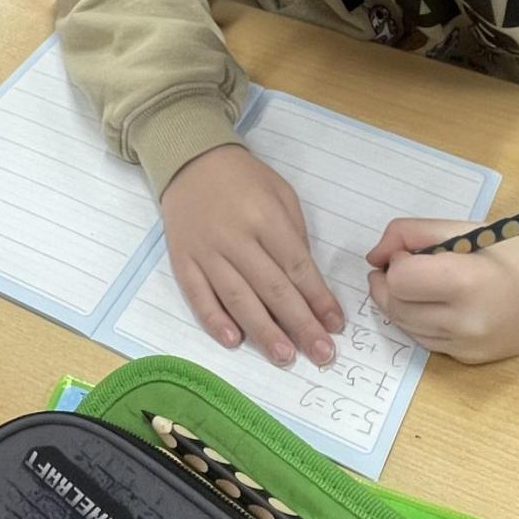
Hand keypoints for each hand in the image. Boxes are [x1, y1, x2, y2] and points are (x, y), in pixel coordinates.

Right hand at [160, 144, 344, 366]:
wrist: (190, 161)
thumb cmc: (244, 178)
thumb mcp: (280, 194)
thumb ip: (295, 236)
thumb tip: (307, 284)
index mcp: (264, 217)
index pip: (296, 267)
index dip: (318, 299)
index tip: (335, 324)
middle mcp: (235, 237)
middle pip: (272, 288)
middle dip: (300, 324)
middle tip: (322, 354)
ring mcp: (206, 251)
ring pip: (237, 298)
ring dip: (264, 331)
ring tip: (286, 357)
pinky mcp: (183, 260)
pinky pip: (198, 296)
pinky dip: (215, 321)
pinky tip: (235, 341)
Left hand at [366, 221, 518, 364]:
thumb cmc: (514, 249)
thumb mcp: (463, 227)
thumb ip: (411, 234)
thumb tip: (374, 256)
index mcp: (468, 283)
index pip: (400, 280)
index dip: (395, 262)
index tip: (408, 252)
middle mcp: (467, 322)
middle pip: (396, 307)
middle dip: (388, 285)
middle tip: (402, 266)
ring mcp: (468, 346)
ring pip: (405, 328)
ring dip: (400, 304)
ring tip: (420, 283)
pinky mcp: (470, 360)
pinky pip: (425, 341)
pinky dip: (420, 321)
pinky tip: (438, 303)